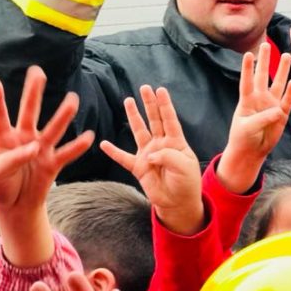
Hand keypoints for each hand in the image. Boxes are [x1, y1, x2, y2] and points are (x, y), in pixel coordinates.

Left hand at [0, 67, 93, 266]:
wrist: (16, 205)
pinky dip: (78, 147)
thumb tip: (34, 148)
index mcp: (3, 139)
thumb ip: (10, 160)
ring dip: (63, 115)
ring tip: (73, 100)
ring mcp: (40, 150)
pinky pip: (67, 154)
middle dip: (33, 93)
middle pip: (29, 113)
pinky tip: (89, 137)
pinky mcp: (54, 163)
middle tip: (37, 72)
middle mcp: (24, 139)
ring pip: (53, 130)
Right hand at [100, 86, 202, 235]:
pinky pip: (123, 158)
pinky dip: (113, 152)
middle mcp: (161, 145)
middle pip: (154, 120)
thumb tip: (150, 155)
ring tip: (128, 101)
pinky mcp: (138, 167)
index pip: (169, 120)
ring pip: (139, 131)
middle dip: (149, 104)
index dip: (165, 105)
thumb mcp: (184, 167)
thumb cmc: (186, 183)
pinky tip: (104, 144)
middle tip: (144, 88)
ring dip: (134, 117)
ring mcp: (148, 154)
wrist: (177, 202)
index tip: (160, 90)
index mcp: (176, 142)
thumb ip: (168, 157)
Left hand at [216, 42, 290, 193]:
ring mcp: (271, 104)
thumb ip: (261, 119)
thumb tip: (278, 111)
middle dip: (265, 61)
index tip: (248, 54)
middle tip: (266, 44)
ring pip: (278, 83)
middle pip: (263, 76)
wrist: (251, 151)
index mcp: (246, 100)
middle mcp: (259, 99)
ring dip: (282, 70)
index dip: (247, 68)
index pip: (246, 81)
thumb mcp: (248, 128)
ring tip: (287, 55)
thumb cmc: (243, 139)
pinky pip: (288, 100)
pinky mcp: (281, 114)